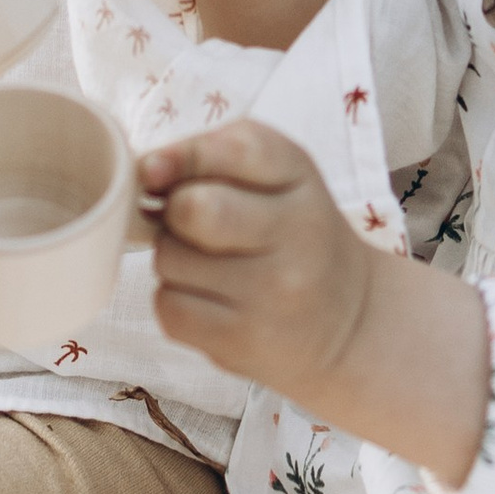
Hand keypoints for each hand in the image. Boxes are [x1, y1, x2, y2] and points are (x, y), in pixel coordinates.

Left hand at [147, 122, 492, 487]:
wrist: (350, 322)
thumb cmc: (294, 232)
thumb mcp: (276, 176)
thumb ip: (209, 155)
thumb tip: (144, 171)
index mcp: (299, 177)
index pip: (235, 150)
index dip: (182, 157)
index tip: (156, 170)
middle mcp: (295, 234)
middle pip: (193, 210)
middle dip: (173, 212)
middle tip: (189, 222)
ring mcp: (271, 295)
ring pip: (169, 260)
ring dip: (173, 258)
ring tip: (211, 264)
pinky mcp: (243, 342)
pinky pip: (168, 308)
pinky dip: (175, 301)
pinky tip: (210, 299)